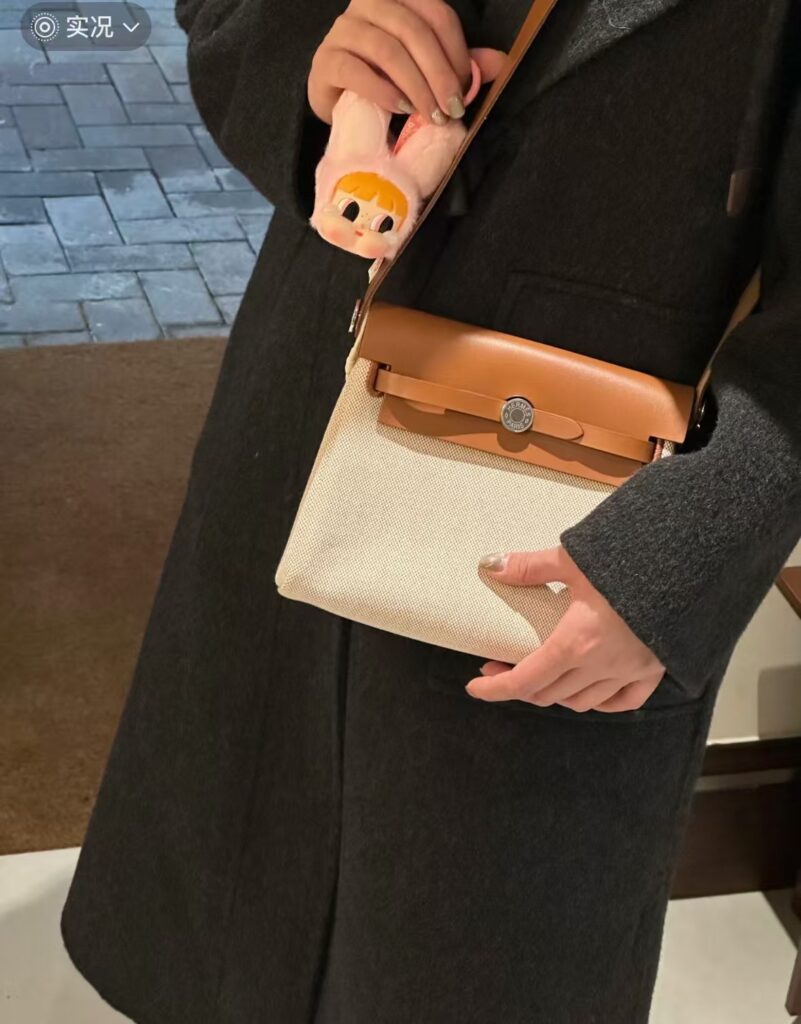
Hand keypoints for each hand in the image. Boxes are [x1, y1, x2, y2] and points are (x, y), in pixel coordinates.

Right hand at [308, 0, 505, 123]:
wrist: (341, 105)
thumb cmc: (386, 82)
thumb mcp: (427, 70)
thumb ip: (458, 63)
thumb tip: (501, 63)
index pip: (435, 13)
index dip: (456, 51)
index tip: (465, 89)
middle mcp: (367, 4)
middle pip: (413, 30)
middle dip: (439, 74)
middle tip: (452, 110)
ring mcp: (343, 30)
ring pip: (387, 50)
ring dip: (416, 86)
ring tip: (430, 115)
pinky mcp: (326, 60)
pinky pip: (356, 71)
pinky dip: (383, 91)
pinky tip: (401, 109)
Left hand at [466, 546, 666, 712]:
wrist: (689, 565)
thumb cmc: (631, 560)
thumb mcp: (574, 559)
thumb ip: (531, 566)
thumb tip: (493, 566)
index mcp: (575, 643)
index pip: (525, 680)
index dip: (496, 689)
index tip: (475, 688)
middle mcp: (600, 666)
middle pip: (548, 694)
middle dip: (519, 685)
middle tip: (501, 666)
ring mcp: (629, 672)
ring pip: (581, 702)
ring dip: (555, 694)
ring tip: (541, 674)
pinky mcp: (653, 670)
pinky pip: (622, 701)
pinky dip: (600, 701)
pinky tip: (589, 691)